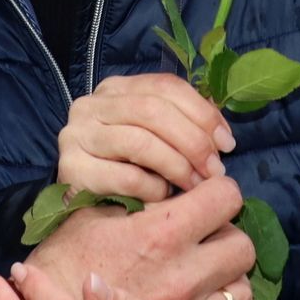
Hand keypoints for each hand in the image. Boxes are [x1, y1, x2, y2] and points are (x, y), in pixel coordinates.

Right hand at [23, 176, 253, 299]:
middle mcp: (185, 275)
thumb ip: (133, 195)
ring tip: (207, 275)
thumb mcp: (89, 216)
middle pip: (242, 245)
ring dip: (229, 280)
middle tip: (206, 236)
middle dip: (228, 235)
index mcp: (162, 234)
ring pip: (243, 292)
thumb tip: (163, 182)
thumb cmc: (61, 266)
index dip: (218, 190)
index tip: (205, 195)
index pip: (224, 197)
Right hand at [58, 74, 234, 200]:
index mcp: (114, 89)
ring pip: (140, 142)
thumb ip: (183, 125)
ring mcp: (76, 135)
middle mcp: (90, 105)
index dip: (202, 112)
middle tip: (215, 170)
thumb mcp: (153, 139)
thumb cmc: (126, 170)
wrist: (81, 213)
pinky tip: (162, 198)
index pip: (165, 86)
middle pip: (153, 110)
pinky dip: (153, 188)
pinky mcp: (72, 169)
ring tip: (196, 186)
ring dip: (178, 165)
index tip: (227, 143)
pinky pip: (126, 176)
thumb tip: (221, 134)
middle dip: (193, 141)